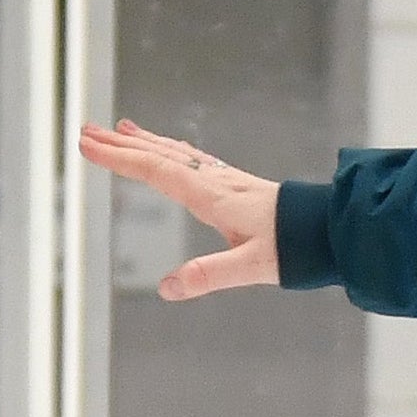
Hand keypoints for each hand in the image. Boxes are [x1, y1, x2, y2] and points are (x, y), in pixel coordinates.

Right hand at [73, 119, 283, 300]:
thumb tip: (166, 288)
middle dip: (120, 144)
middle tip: (86, 131)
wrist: (330, 229)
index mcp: (209, 195)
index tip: (87, 146)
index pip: (154, 170)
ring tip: (119, 128)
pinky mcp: (234, 183)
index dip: (119, 158)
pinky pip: (191, 158)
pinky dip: (169, 148)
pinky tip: (168, 149)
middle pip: (158, 154)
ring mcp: (224, 178)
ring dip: (143, 141)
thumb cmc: (294, 247)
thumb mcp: (250, 267)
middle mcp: (213, 180)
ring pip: (175, 152)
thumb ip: (207, 275)